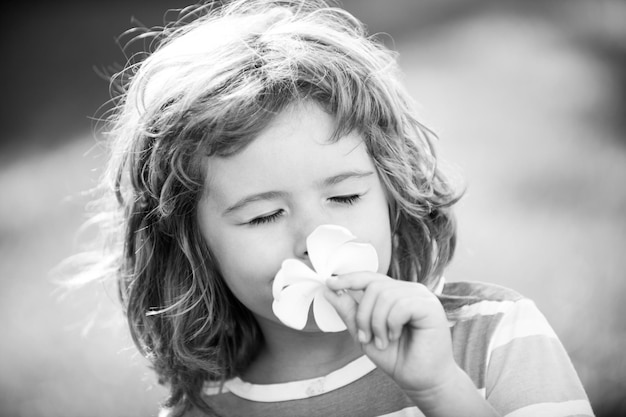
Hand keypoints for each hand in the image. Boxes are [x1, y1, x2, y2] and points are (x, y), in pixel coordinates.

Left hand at [324, 272, 456, 394]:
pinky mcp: (430, 306)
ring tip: (383, 341)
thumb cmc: (398, 358)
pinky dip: (391, 324)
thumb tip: (329, 290)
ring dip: (376, 323)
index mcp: (396, 294)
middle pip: (373, 286)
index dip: (349, 278)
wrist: (421, 381)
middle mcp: (409, 291)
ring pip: (385, 295)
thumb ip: (350, 312)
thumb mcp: (365, 334)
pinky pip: (400, 305)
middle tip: (366, 337)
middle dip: (362, 314)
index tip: (330, 283)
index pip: (370, 278)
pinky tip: (395, 337)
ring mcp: (421, 297)